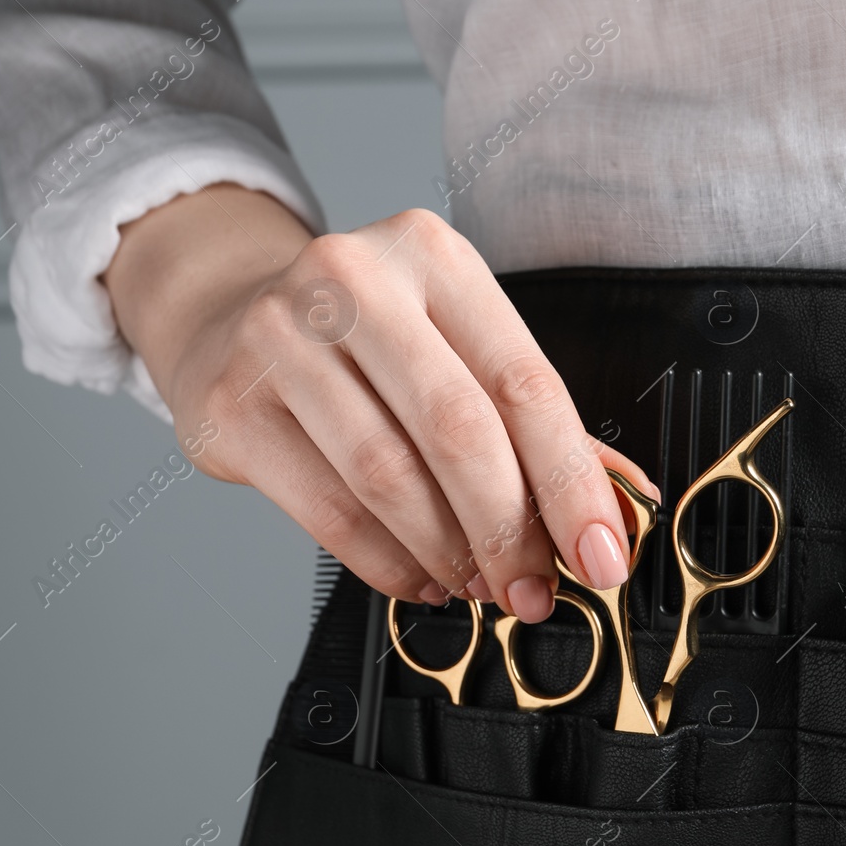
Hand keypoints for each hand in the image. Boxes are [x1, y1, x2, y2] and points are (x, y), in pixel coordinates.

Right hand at [104, 186, 657, 621]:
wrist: (225, 318)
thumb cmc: (361, 339)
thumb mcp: (453, 346)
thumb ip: (531, 421)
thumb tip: (619, 504)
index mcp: (432, 256)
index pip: (523, 382)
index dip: (572, 483)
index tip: (601, 556)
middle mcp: (354, 281)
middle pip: (457, 429)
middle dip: (508, 530)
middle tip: (532, 589)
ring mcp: (281, 337)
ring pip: (389, 477)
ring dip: (448, 553)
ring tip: (477, 585)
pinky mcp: (234, 403)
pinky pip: (330, 511)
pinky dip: (388, 564)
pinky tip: (419, 578)